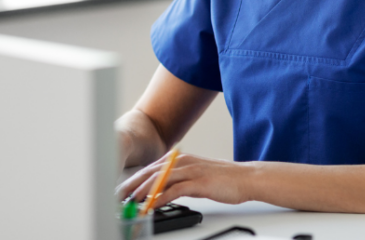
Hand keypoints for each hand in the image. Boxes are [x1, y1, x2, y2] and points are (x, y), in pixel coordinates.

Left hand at [115, 151, 254, 208]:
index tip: (122, 191)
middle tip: (119, 196)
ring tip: (131, 202)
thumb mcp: (194, 176)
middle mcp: (182, 161)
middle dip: (132, 185)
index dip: (134, 180)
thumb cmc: (222, 180)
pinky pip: (175, 190)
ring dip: (144, 191)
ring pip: (160, 179)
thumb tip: (158, 192)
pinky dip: (161, 197)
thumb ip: (177, 180)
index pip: (150, 169)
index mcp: (179, 159)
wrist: (246, 178)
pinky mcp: (198, 182)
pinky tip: (153, 205)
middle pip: (150, 172)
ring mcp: (190, 170)